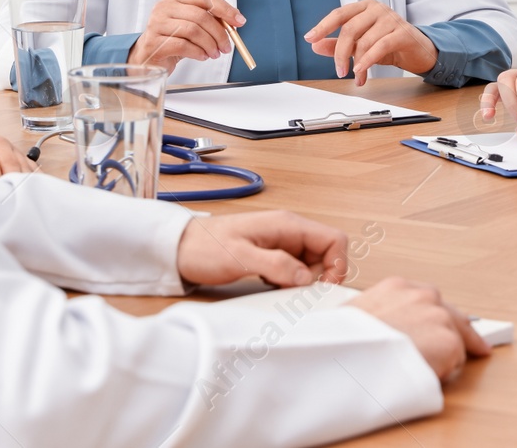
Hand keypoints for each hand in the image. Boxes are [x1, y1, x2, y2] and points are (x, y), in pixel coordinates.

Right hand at [131, 0, 243, 72]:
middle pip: (200, 16)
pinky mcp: (154, 42)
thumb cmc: (172, 40)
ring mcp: (157, 24)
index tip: (239, 21)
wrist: (148, 57)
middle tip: (227, 46)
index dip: (225, 9)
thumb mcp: (191, 25)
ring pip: (193, 30)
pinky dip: (198, 52)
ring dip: (209, 44)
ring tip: (214, 53)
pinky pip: (183, 45)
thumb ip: (210, 20)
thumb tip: (234, 22)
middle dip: (219, 33)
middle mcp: (164, 7)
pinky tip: (202, 56)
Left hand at [176, 210, 348, 288]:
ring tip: (278, 288)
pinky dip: (290, 282)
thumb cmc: (204, 247)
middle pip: (326, 254)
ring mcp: (280, 243)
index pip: (333, 239)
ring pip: (311, 264)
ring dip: (303, 281)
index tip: (321, 288)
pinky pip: (294, 270)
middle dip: (318, 277)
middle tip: (295, 292)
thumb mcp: (239, 257)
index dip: (336, 264)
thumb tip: (305, 278)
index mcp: (286, 224)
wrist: (179, 248)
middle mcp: (288, 231)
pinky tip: (270, 286)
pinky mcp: (271, 256)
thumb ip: (275, 265)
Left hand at [304, 0, 437, 85]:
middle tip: (338, 70)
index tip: (310, 38)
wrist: (418, 50)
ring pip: (364, 41)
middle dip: (340, 53)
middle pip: (349, 29)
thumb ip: (337, 44)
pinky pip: (380, 47)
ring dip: (357, 63)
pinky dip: (368, 61)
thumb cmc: (389, 44)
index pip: (339, 14)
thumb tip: (315, 45)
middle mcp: (376, 9)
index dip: (323, 26)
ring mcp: (391, 19)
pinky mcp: (402, 32)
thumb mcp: (360, 45)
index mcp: (364, 7)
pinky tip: (362, 72)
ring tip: (357, 77)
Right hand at [349, 277, 490, 381]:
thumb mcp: (353, 315)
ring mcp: (438, 317)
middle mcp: (422, 296)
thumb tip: (375, 329)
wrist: (349, 356)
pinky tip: (423, 375)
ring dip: (445, 355)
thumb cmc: (345, 342)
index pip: (427, 300)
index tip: (444, 326)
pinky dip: (444, 372)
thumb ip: (375, 315)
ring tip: (424, 370)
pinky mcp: (450, 342)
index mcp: (397, 287)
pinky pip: (454, 363)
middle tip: (478, 347)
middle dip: (460, 332)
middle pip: (452, 315)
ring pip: (454, 340)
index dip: (436, 318)